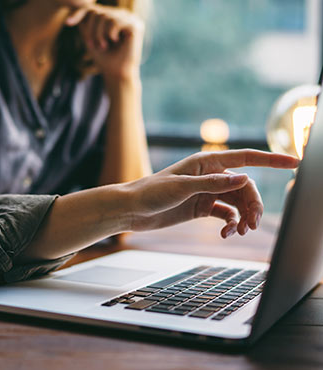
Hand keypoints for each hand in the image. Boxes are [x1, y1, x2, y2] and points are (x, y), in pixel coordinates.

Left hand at [65, 4, 143, 81]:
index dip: (79, 13)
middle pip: (98, 12)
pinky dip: (110, 33)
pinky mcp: (135, 25)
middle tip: (94, 45)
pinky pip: (115, 21)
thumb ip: (85, 23)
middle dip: (91, 30)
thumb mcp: (90, 38)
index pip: (94, 9)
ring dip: (99, 34)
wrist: (116, 74)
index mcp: (113, 16)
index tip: (68, 23)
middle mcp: (122, 15)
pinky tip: (114, 41)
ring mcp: (130, 19)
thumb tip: (74, 6)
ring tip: (103, 46)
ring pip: (106, 16)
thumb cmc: (104, 58)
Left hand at [124, 150, 299, 237]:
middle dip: (253, 206)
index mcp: (208, 162)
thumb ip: (213, 184)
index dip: (272, 159)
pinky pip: (225, 215)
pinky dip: (230, 224)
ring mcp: (207, 193)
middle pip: (245, 189)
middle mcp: (211, 176)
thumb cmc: (152, 192)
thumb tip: (244, 179)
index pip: (247, 158)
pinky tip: (225, 234)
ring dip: (243, 218)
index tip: (295, 162)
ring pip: (237, 204)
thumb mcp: (182, 187)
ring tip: (240, 232)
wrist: (132, 210)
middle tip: (253, 225)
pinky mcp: (202, 208)